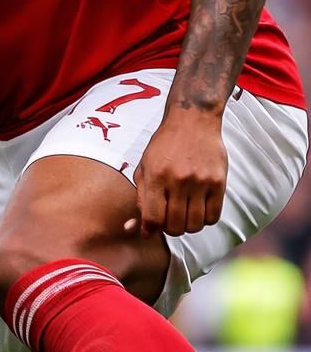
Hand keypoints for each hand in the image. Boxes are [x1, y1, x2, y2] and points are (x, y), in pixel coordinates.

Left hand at [129, 113, 227, 236]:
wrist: (192, 121)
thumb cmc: (164, 146)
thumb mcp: (144, 167)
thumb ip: (140, 197)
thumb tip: (132, 227)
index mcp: (156, 176)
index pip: (153, 218)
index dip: (150, 230)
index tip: (150, 229)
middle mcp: (178, 180)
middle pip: (175, 226)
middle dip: (169, 229)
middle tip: (168, 220)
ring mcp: (201, 182)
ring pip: (195, 225)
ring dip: (187, 226)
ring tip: (183, 214)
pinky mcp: (219, 182)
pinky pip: (214, 217)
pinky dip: (204, 220)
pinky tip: (198, 208)